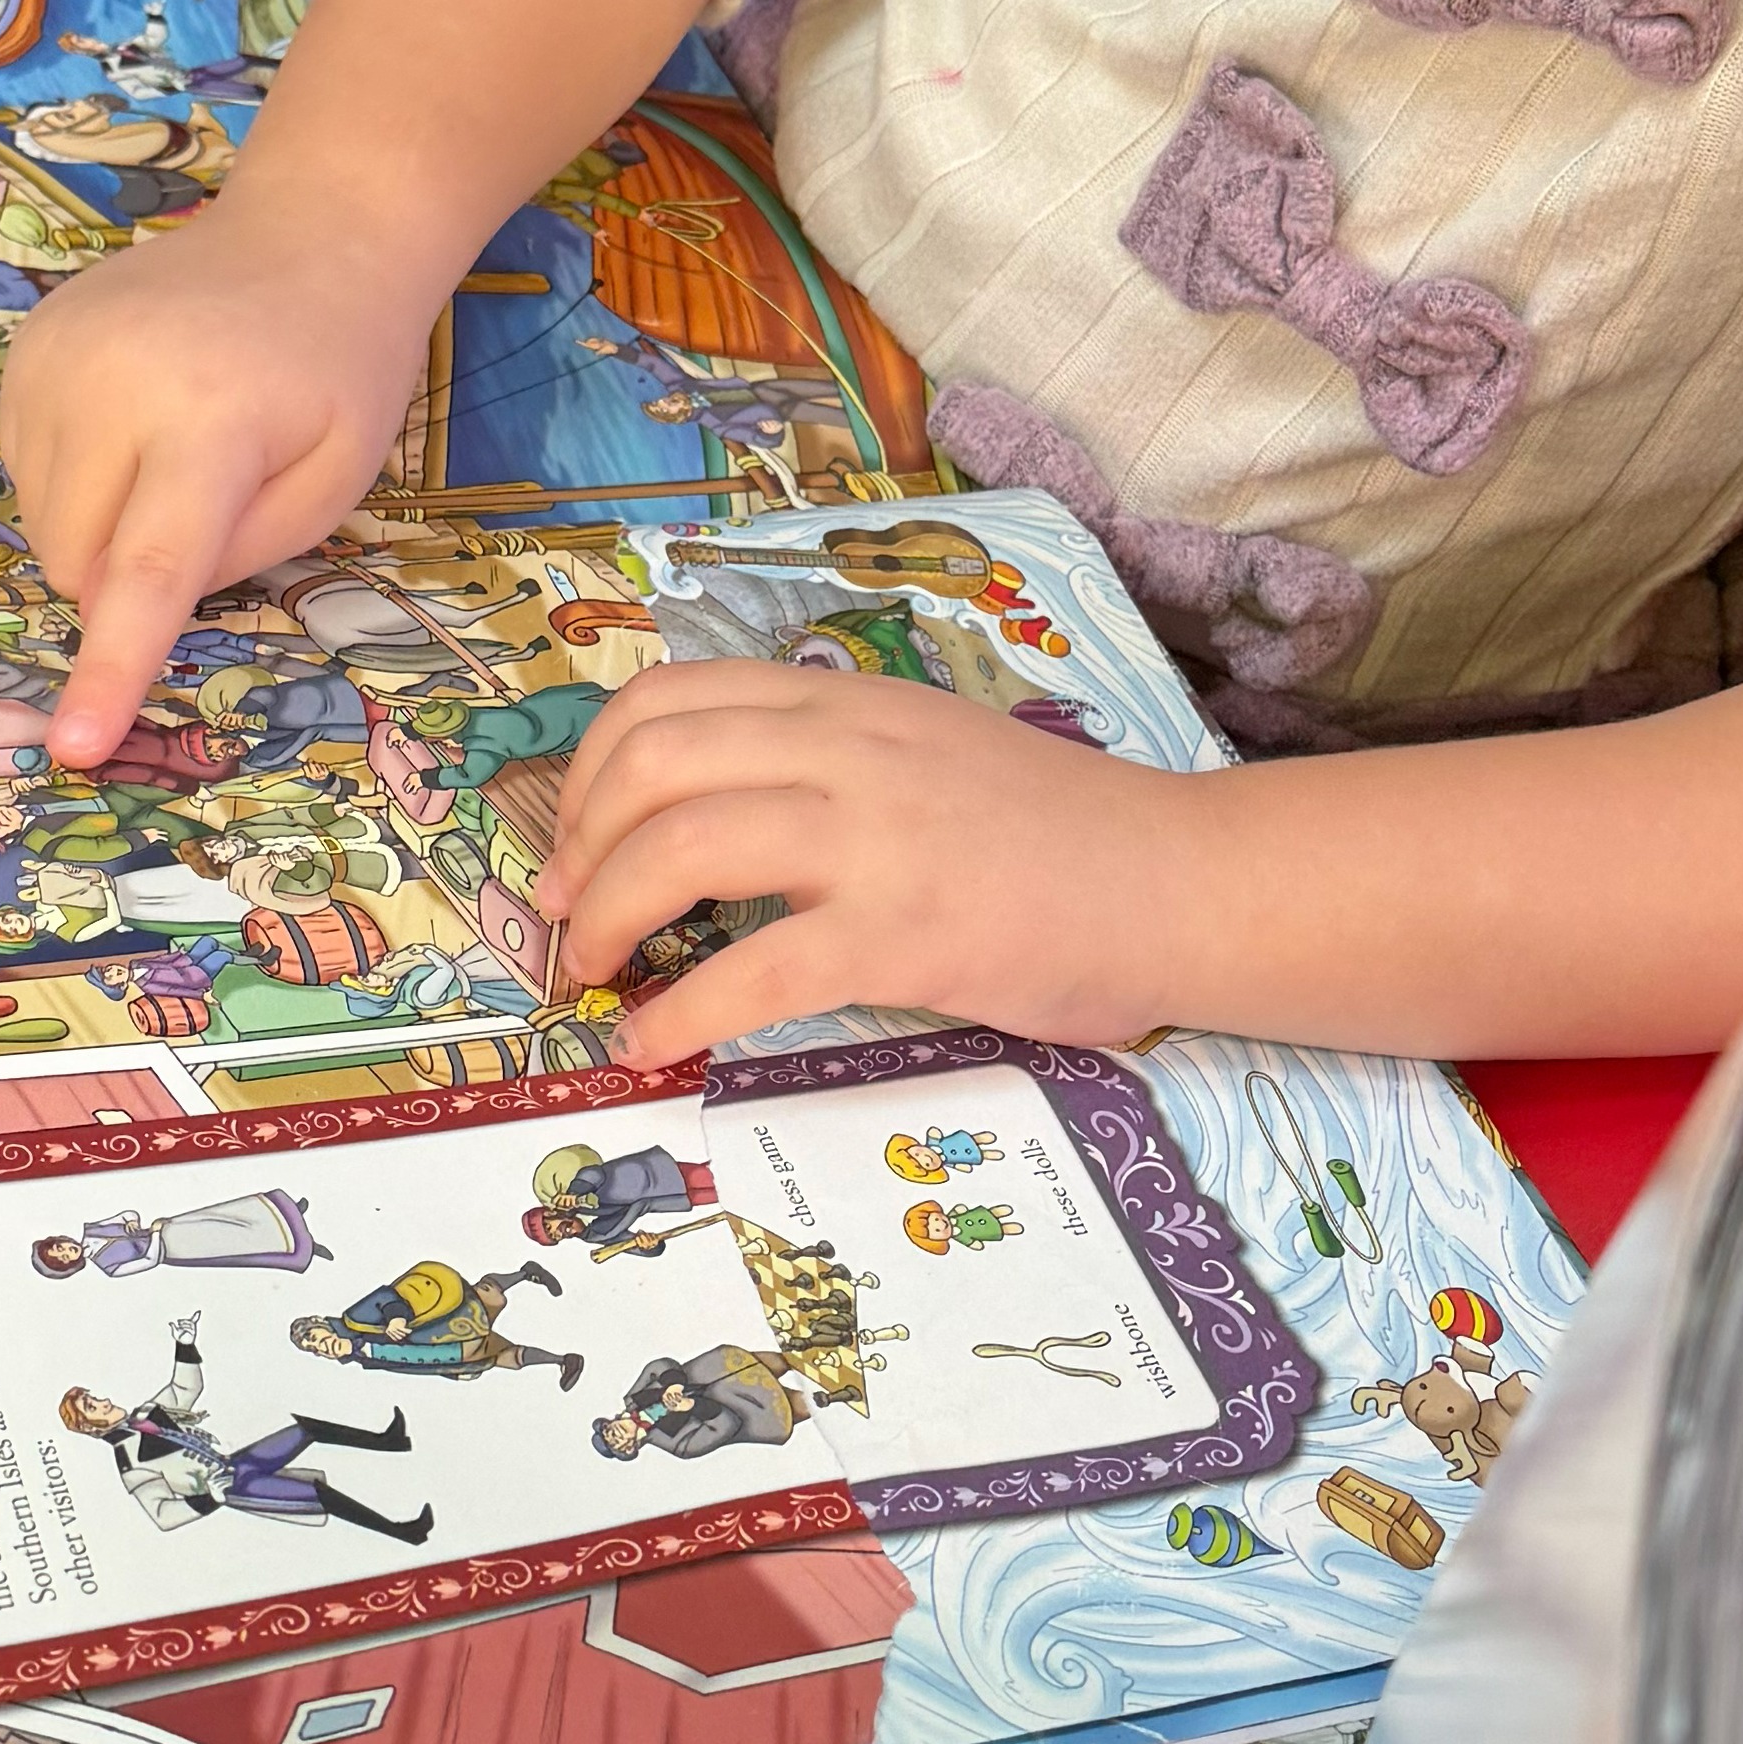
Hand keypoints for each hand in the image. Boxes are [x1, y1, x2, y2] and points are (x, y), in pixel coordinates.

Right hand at [0, 203, 426, 766]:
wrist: (310, 234)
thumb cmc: (340, 368)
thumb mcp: (335, 478)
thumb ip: (241, 556)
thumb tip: (137, 605)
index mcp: (208, 420)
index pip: (150, 568)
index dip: (111, 665)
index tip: (72, 746)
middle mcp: (110, 383)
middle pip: (77, 561)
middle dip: (129, 576)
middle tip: (209, 506)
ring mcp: (54, 355)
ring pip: (43, 522)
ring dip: (103, 522)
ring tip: (179, 448)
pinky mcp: (26, 343)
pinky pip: (26, 467)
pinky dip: (78, 475)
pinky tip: (138, 420)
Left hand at [541, 667, 1205, 1066]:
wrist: (1176, 879)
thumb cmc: (1056, 833)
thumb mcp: (926, 751)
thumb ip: (828, 762)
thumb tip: (703, 818)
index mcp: (845, 704)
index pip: (669, 697)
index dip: (591, 772)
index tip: (575, 843)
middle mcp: (848, 750)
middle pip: (653, 763)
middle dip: (577, 848)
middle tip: (565, 920)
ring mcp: (876, 838)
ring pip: (683, 846)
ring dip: (606, 919)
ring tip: (596, 977)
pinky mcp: (906, 933)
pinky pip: (755, 970)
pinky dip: (679, 1014)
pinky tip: (654, 1046)